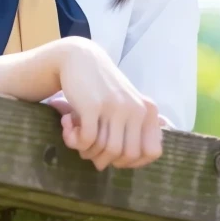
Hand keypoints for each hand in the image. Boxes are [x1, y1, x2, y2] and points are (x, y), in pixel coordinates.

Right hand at [54, 38, 163, 170]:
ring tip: (75, 137)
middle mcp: (136, 109)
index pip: (152, 152)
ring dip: (87, 151)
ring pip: (106, 151)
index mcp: (148, 111)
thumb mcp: (126, 103)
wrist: (79, 58)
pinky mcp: (93, 106)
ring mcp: (115, 107)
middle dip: (105, 160)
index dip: (133, 162)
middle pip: (127, 155)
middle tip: (89, 149)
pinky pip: (87, 140)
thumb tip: (133, 162)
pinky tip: (67, 129)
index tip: (114, 157)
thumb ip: (135, 128)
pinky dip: (74, 142)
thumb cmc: (101, 87)